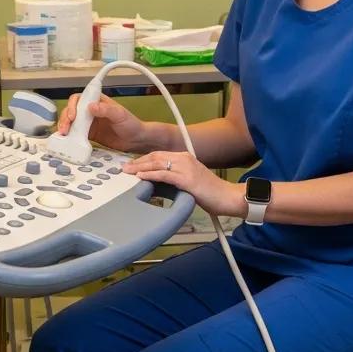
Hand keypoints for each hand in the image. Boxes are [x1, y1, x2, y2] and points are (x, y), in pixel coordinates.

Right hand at [58, 93, 146, 152]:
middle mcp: (91, 111)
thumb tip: (91, 106)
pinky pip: (75, 134)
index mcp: (98, 101)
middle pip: (71, 110)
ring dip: (65, 127)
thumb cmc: (131, 124)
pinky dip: (70, 137)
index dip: (73, 105)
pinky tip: (67, 141)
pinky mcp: (88, 134)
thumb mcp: (120, 115)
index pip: (80, 98)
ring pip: (71, 122)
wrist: (136, 140)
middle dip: (66, 118)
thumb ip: (106, 110)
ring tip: (64, 135)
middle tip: (65, 128)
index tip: (73, 115)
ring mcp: (88, 123)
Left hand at [122, 151, 244, 216]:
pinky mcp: (187, 179)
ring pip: (158, 163)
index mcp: (186, 157)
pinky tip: (141, 177)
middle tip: (125, 167)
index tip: (132, 165)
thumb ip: (177, 178)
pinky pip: (165, 175)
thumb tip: (160, 183)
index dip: (144, 159)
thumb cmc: (212, 193)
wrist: (228, 197)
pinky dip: (151, 175)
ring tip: (128, 171)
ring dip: (140, 167)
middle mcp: (185, 158)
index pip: (160, 155)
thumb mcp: (191, 181)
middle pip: (156, 156)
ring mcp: (186, 167)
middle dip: (138, 161)